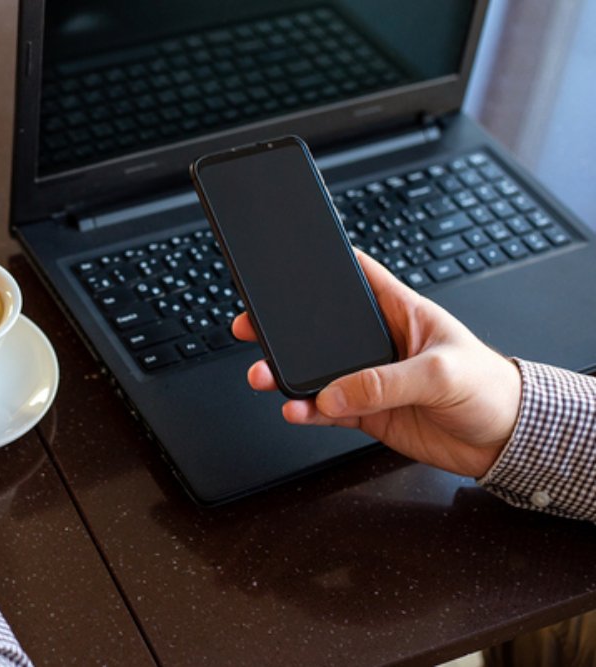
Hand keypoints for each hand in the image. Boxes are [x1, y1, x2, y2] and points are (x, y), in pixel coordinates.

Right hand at [233, 252, 521, 477]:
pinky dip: (306, 411)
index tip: (289, 259)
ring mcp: (370, 380)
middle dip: (284, 327)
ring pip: (316, 372)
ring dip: (287, 375)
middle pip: (321, 328)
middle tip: (253, 326)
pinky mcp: (368, 414)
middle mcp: (380, 343)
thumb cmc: (492, 389)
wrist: (506, 442)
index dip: (325, 265)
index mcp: (402, 312)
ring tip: (265, 376)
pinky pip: (326, 410)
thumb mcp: (441, 373)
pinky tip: (294, 408)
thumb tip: (336, 391)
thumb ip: (385, 382)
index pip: (359, 277)